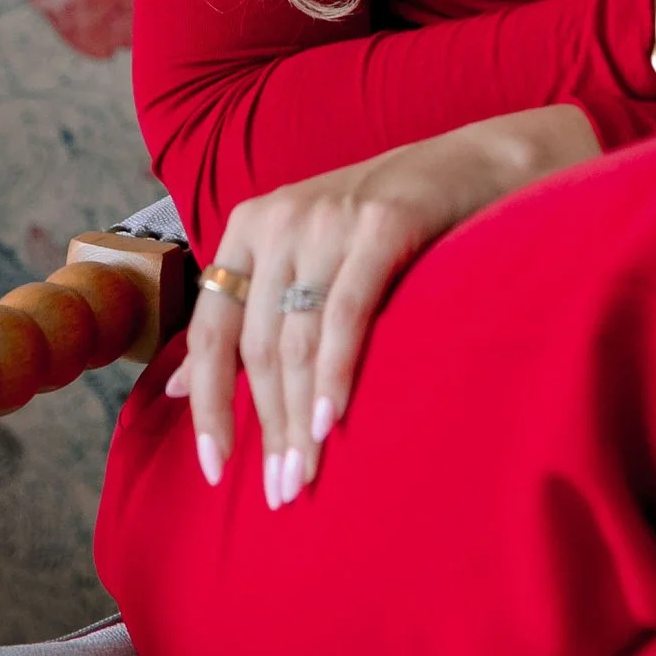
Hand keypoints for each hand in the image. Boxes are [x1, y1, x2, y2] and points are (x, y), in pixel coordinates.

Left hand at [167, 103, 596, 505]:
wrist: (478, 163)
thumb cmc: (389, 223)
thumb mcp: (306, 258)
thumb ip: (248, 315)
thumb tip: (178, 388)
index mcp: (250, 227)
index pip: (212, 329)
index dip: (209, 404)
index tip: (214, 469)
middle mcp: (279, 218)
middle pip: (257, 345)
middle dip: (266, 427)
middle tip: (281, 492)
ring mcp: (330, 218)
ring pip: (297, 337)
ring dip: (298, 416)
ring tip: (306, 475)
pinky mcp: (382, 223)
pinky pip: (346, 312)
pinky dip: (336, 371)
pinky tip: (332, 420)